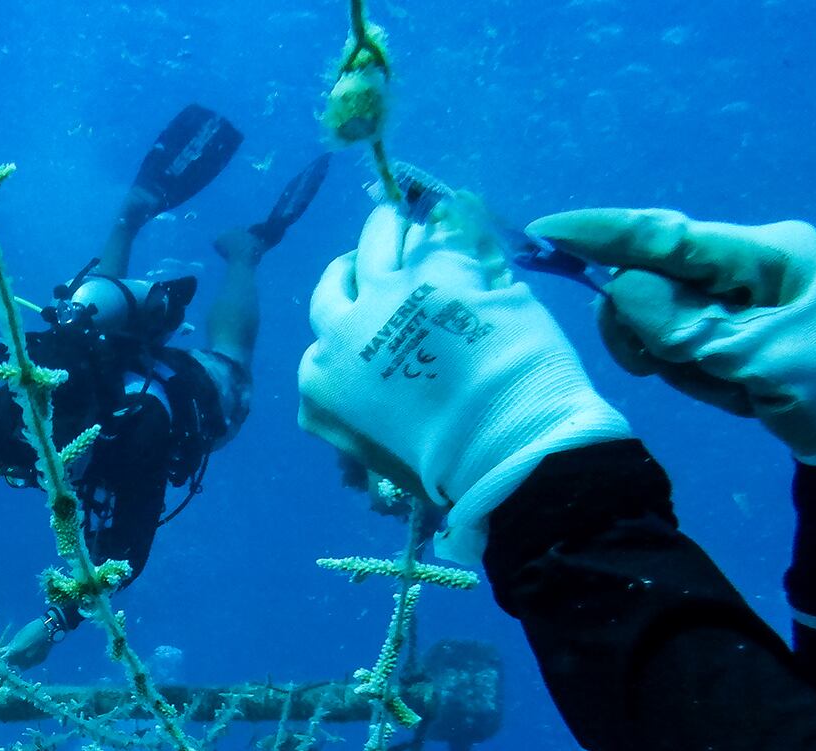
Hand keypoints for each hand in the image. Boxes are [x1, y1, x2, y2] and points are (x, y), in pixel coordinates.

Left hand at [2, 620, 55, 669]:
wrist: (48, 629)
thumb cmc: (31, 630)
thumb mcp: (18, 636)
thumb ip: (11, 646)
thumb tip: (3, 651)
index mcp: (16, 651)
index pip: (6, 659)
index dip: (4, 658)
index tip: (2, 657)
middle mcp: (24, 658)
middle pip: (13, 664)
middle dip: (10, 661)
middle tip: (11, 656)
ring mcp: (33, 661)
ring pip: (22, 667)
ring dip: (19, 664)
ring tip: (20, 657)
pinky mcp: (40, 661)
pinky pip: (31, 665)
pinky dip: (28, 662)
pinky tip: (29, 656)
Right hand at [299, 204, 630, 561]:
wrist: (494, 444)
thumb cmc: (437, 468)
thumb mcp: (378, 455)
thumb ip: (365, 420)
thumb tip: (379, 412)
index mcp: (321, 380)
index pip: (322, 338)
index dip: (345, 319)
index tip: (362, 316)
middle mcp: (343, 329)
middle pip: (339, 278)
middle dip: (356, 265)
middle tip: (375, 254)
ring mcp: (392, 293)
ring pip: (380, 237)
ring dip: (390, 226)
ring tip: (404, 216)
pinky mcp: (444, 271)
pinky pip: (442, 237)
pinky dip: (450, 230)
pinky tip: (461, 220)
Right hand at [530, 208, 815, 464]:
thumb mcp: (766, 358)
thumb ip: (686, 325)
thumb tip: (620, 289)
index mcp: (765, 252)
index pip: (666, 234)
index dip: (602, 233)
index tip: (545, 232)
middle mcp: (749, 264)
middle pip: (655, 283)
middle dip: (652, 330)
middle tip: (663, 369)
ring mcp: (745, 299)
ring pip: (665, 323)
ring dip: (682, 362)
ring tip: (735, 390)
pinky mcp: (742, 333)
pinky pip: (687, 348)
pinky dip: (700, 375)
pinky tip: (741, 394)